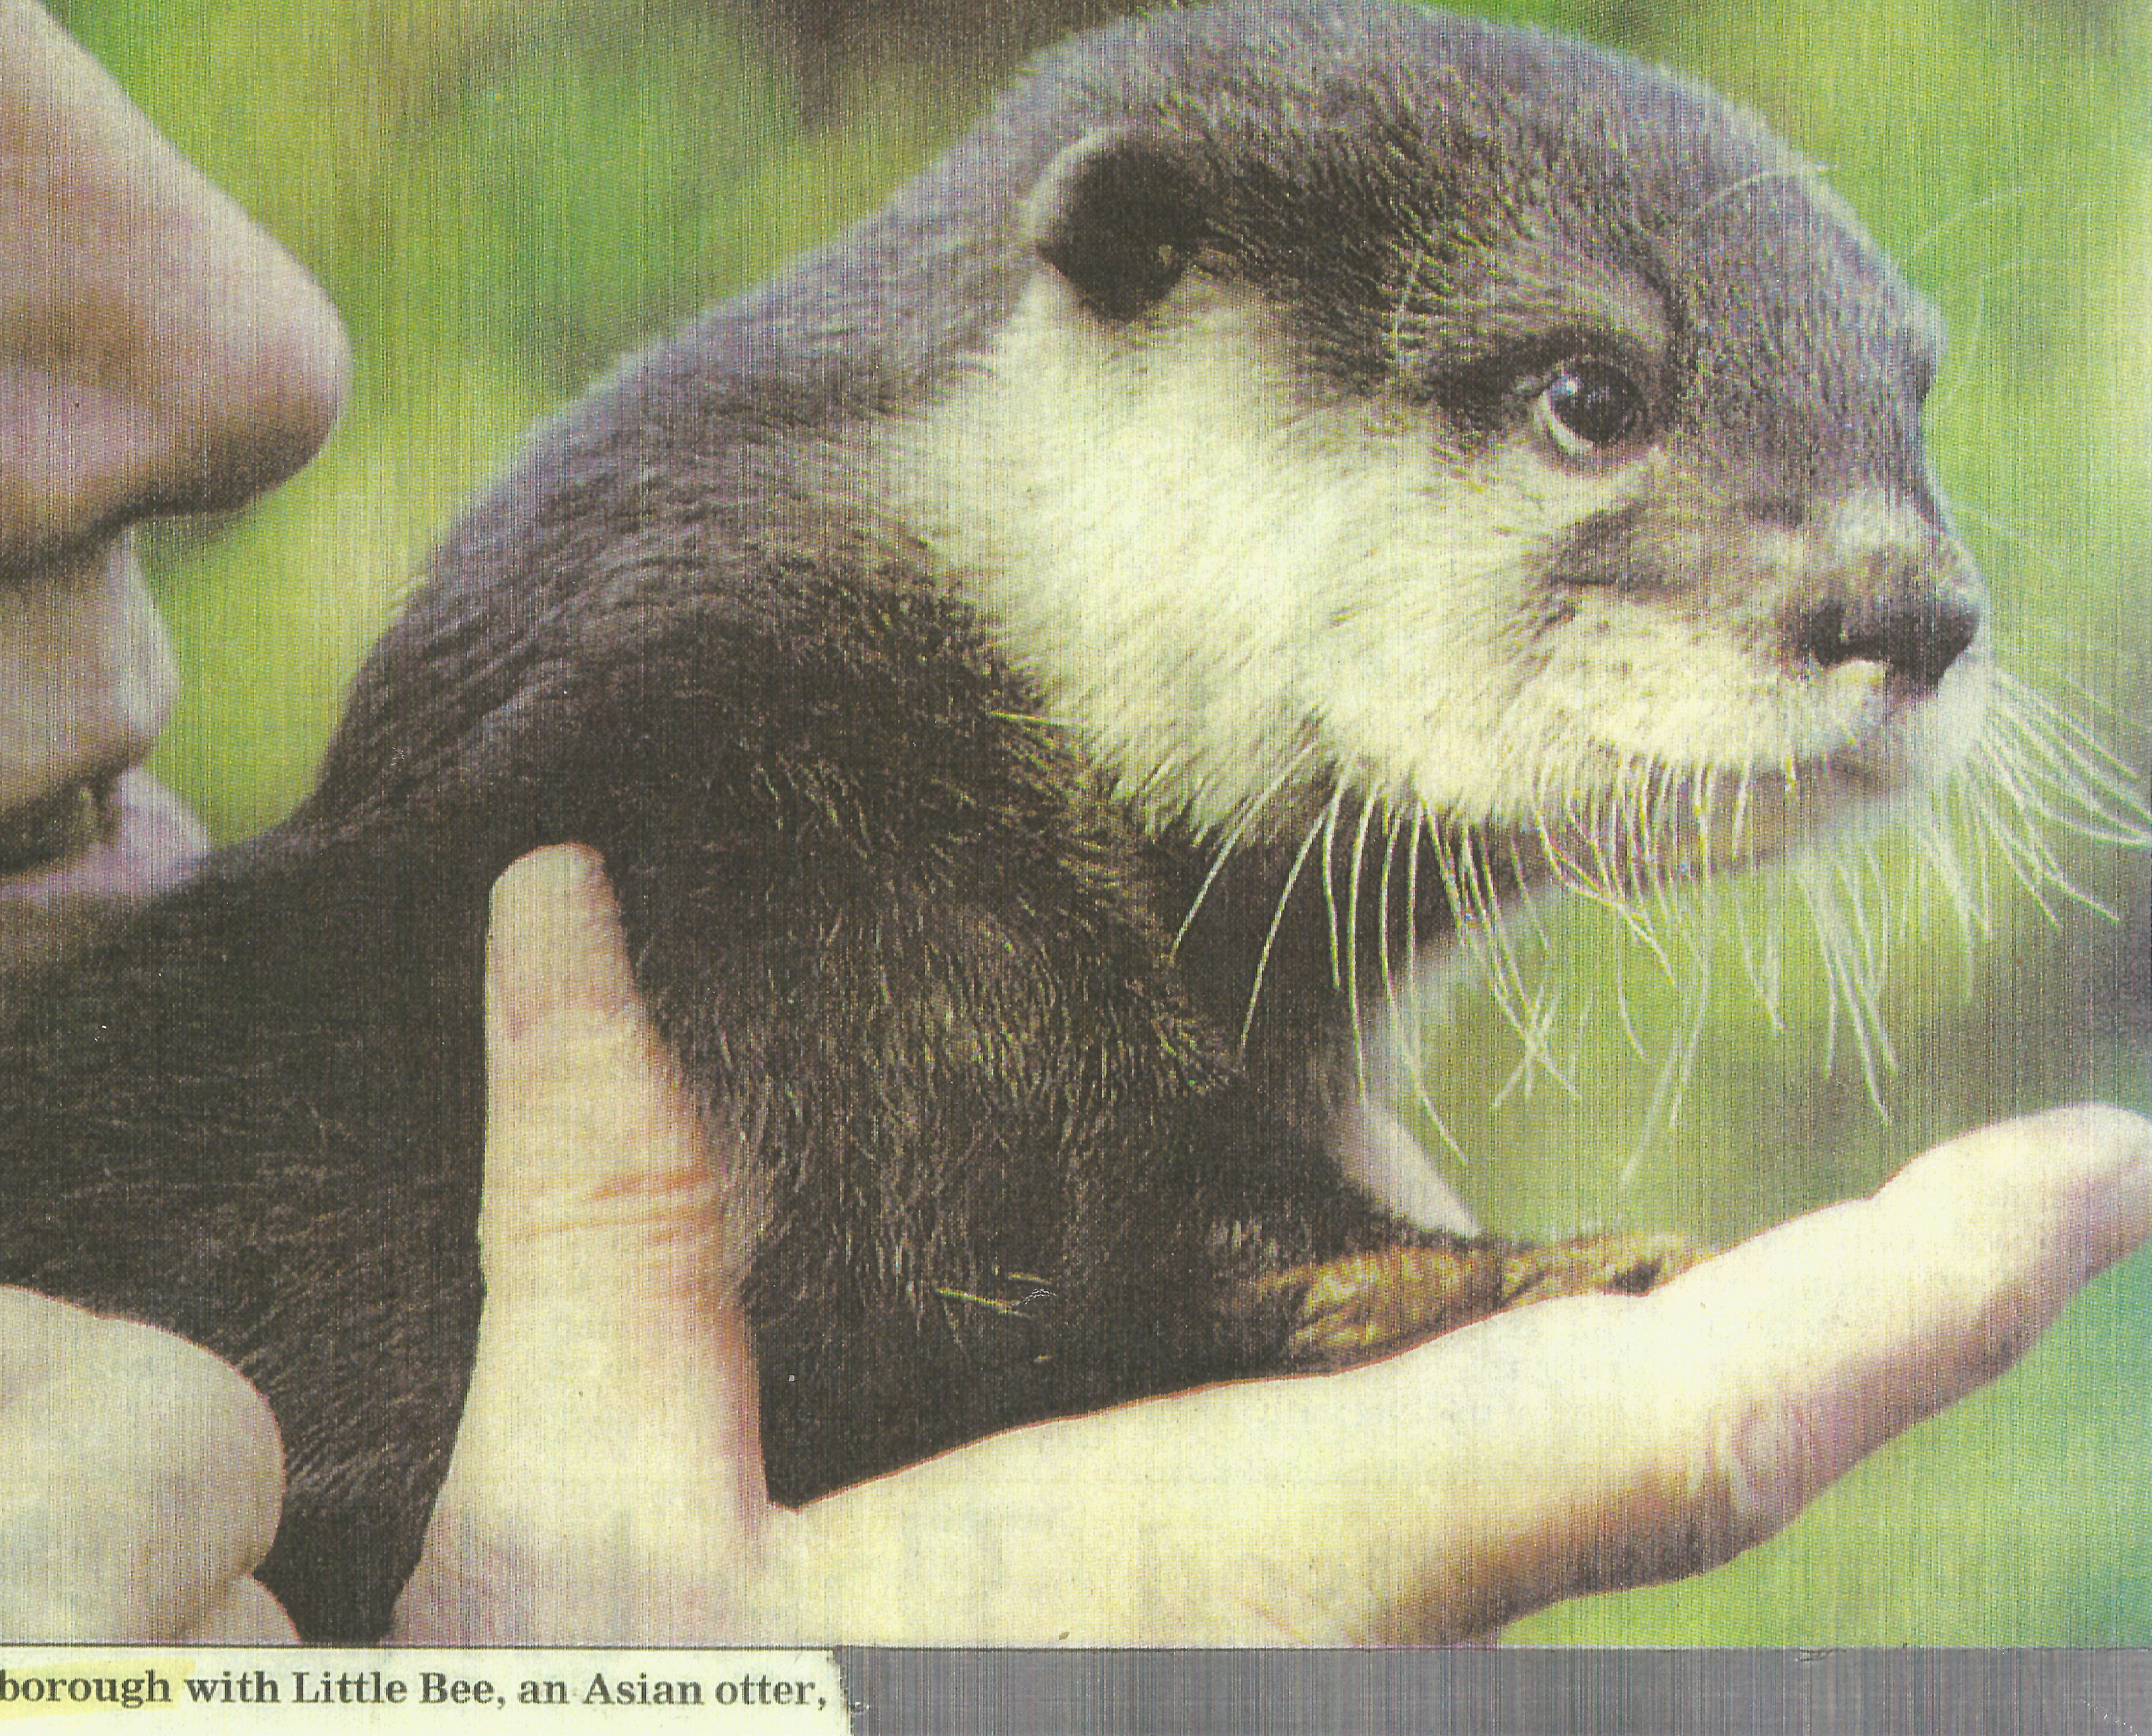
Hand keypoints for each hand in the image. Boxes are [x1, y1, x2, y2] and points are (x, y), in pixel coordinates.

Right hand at [394, 845, 2151, 1643]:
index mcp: (1227, 1568)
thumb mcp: (593, 1510)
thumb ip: (612, 1201)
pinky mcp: (1266, 1644)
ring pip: (1616, 1505)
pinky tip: (1575, 1347)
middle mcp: (1326, 1621)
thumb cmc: (643, 1721)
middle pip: (1695, 1464)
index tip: (2091, 1187)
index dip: (1886, 1313)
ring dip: (1748, 1371)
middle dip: (1877, 1322)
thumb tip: (560, 905)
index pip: (1644, 1441)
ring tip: (1899, 1247)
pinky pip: (1511, 1528)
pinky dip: (1616, 1419)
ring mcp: (1314, 1648)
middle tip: (2046, 1183)